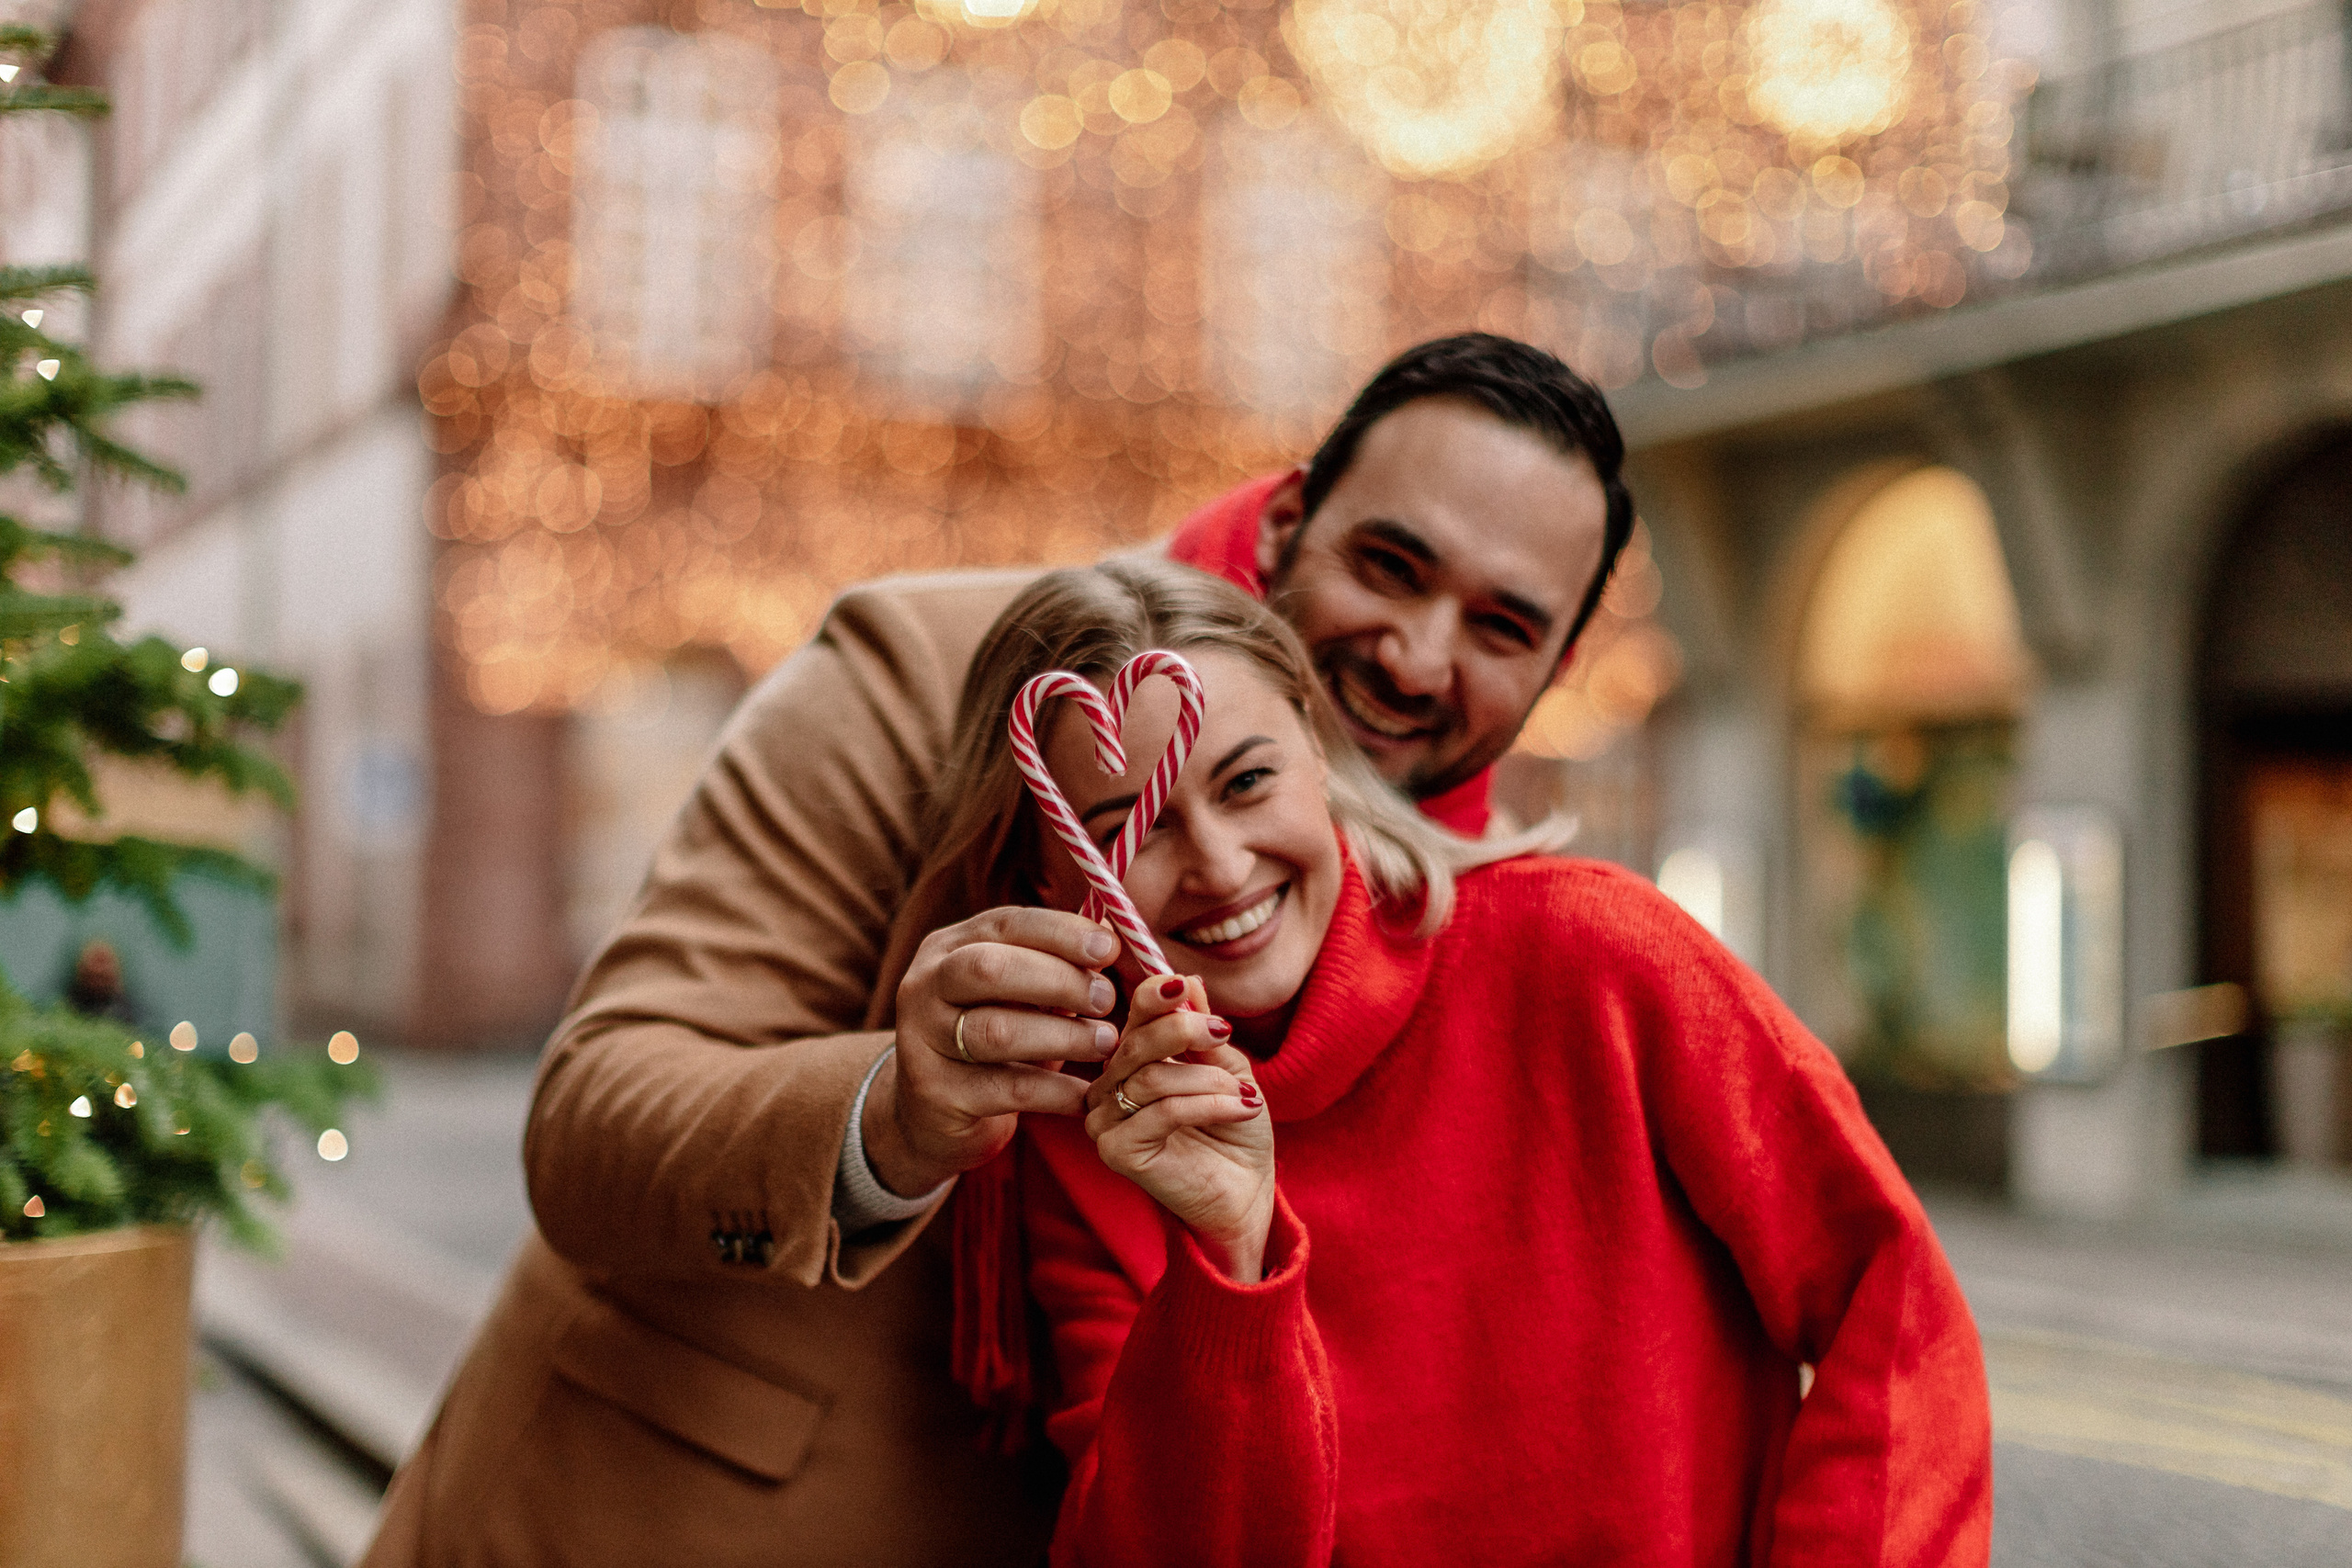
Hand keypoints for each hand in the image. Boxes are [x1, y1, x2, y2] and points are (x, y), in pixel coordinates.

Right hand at [866, 907, 1121, 1196]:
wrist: (930, 1115)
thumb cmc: (991, 1040)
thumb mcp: (1015, 995)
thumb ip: (1055, 965)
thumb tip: (1115, 935)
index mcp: (948, 948)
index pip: (1005, 924)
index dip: (1060, 933)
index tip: (1109, 949)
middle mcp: (925, 986)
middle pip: (990, 969)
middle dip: (1059, 979)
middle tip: (1107, 1000)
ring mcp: (923, 1041)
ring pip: (997, 1030)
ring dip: (1063, 1035)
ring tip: (1105, 1042)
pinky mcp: (936, 1094)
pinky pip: (1007, 1089)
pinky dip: (1055, 1091)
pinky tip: (1085, 1094)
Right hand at [1088, 974, 1272, 1281]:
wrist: (1247, 1194)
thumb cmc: (1236, 1131)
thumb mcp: (1229, 1070)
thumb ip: (1204, 1032)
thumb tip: (1189, 983)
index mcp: (1132, 1062)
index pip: (1133, 1018)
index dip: (1155, 997)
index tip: (1183, 986)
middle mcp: (1108, 1088)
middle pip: (1136, 1043)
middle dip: (1184, 1031)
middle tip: (1222, 1032)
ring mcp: (1106, 1121)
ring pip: (1153, 1079)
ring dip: (1209, 1081)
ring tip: (1247, 1095)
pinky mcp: (1117, 1151)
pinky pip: (1162, 1112)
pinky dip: (1210, 1104)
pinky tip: (1243, 1108)